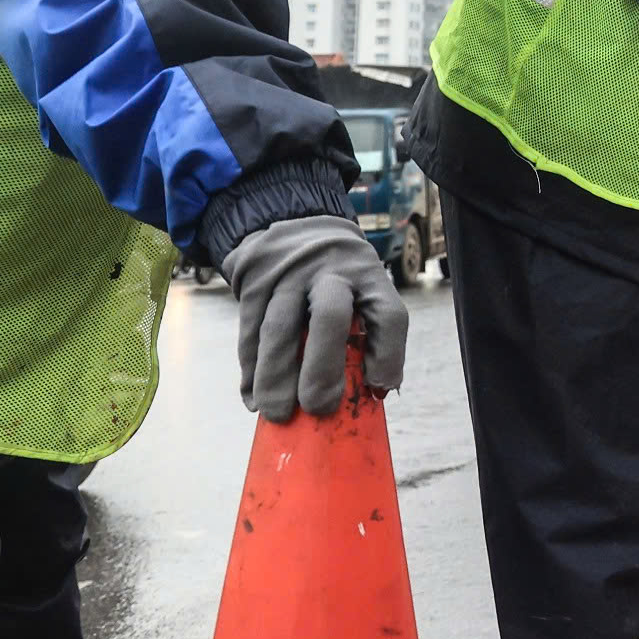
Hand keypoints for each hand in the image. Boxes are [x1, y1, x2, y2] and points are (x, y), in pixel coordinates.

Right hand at [221, 215, 408, 420]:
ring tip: (278, 414)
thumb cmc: (341, 278)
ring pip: (278, 328)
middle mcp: (332, 273)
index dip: (388, 356)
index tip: (378, 390)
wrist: (296, 225)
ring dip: (276, 377)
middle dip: (322, 368)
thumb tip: (372, 395)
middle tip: (318, 408)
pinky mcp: (254, 283)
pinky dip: (251, 370)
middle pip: (329, 317)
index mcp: (370, 277)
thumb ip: (370, 333)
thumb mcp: (365, 288)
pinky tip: (254, 400)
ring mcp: (289, 275)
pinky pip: (249, 332)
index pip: (388, 315)